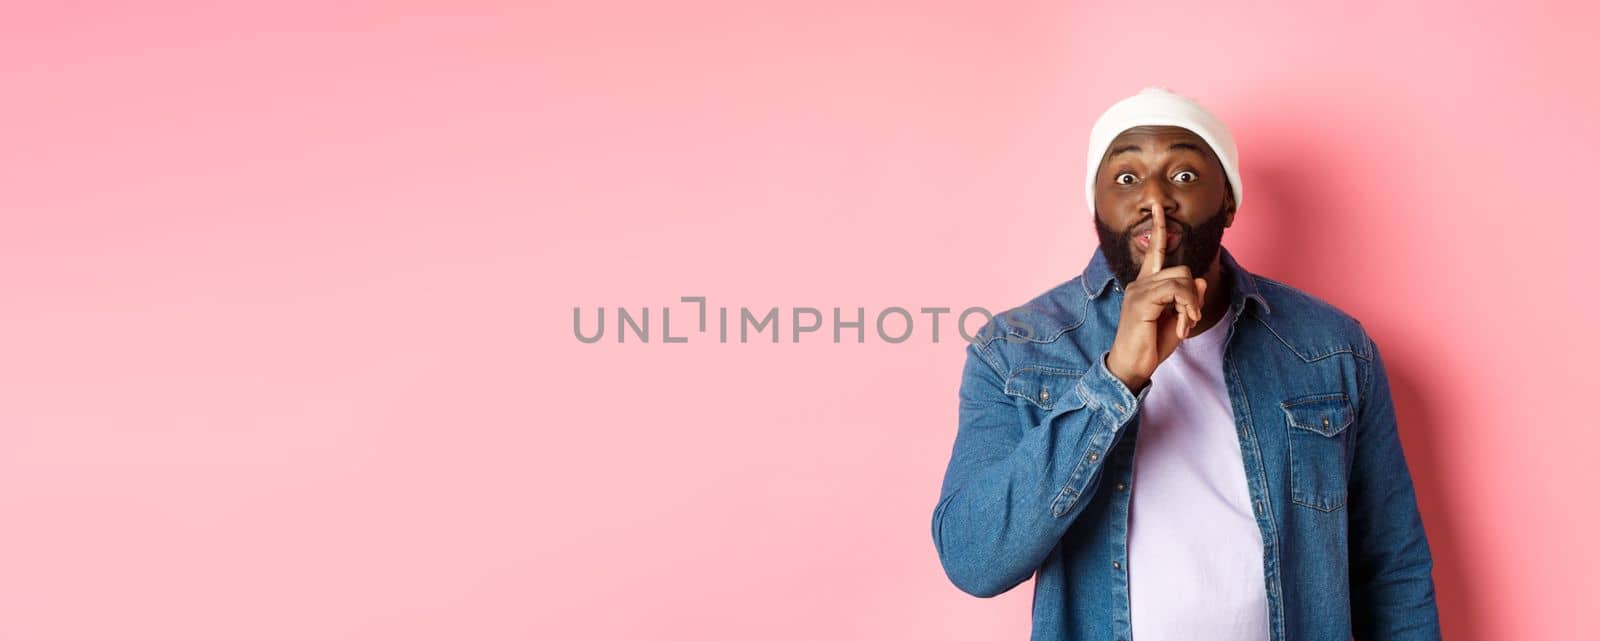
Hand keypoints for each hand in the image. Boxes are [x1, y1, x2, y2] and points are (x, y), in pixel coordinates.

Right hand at [1105, 205, 1208, 392]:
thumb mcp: (1177, 319)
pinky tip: (1182, 326)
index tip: (1158, 208)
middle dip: (1192, 295)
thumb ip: (1187, 298)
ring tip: (1186, 324)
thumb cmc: (1151, 344)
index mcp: (1146, 284)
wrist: (1132, 366)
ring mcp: (1138, 290)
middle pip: (1181, 270)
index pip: (1154, 251)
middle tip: (1189, 319)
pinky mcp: (1140, 301)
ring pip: (1181, 279)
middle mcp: (1139, 283)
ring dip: (1191, 304)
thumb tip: (1198, 279)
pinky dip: (1186, 308)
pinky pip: (1175, 291)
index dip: (1158, 229)